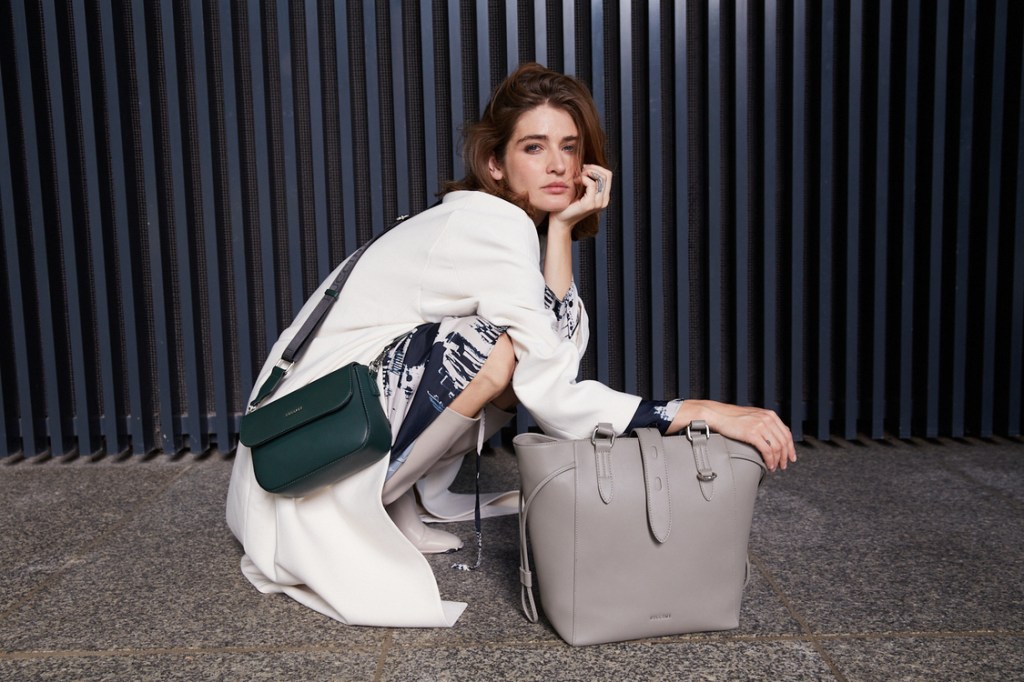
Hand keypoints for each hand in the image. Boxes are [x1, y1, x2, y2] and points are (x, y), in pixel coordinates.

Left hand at [548, 164, 612, 233]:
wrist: (560, 220)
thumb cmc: (568, 204)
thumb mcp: (581, 190)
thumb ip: (588, 181)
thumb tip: (588, 167)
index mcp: (603, 197)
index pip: (608, 175)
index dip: (596, 168)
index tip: (584, 168)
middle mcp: (604, 201)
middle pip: (607, 175)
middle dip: (594, 168)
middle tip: (581, 170)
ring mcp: (598, 203)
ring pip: (601, 178)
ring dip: (588, 173)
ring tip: (577, 178)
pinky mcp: (590, 204)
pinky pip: (592, 184)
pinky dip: (583, 179)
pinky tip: (575, 182)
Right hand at [669, 399, 796, 471]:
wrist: (717, 414)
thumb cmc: (731, 417)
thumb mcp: (753, 416)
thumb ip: (764, 423)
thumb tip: (772, 436)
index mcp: (770, 415)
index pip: (787, 433)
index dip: (791, 447)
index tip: (791, 457)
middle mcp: (768, 419)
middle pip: (784, 441)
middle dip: (785, 456)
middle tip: (783, 465)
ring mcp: (760, 425)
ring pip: (777, 447)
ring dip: (778, 460)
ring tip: (774, 467)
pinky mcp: (752, 433)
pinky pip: (767, 450)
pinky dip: (770, 460)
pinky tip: (768, 465)